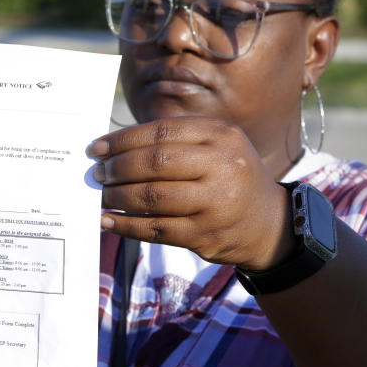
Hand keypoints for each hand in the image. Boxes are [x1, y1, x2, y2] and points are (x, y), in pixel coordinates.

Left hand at [90, 117, 293, 269]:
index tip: (96, 148)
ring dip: (118, 196)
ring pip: (152, 197)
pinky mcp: (205, 235)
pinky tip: (109, 221)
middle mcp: (221, 166)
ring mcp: (215, 203)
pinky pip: (156, 229)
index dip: (123, 140)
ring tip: (101, 195)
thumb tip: (115, 148)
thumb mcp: (217, 145)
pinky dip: (126, 225)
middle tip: (97, 174)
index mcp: (221, 136)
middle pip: (155, 163)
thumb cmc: (229, 176)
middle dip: (118, 168)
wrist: (269, 224)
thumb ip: (175, 140)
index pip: (162, 132)